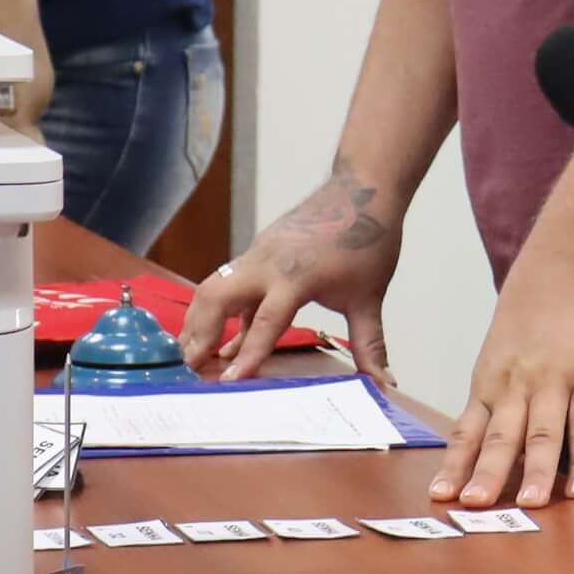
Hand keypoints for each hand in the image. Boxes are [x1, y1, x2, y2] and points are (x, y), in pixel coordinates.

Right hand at [184, 164, 404, 380]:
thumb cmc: (368, 240)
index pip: (266, 321)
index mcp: (297, 276)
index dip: (248, 353)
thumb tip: (384, 383)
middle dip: (199, 333)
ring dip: (199, 320)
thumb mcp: (369, 298)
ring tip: (191, 354)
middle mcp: (268, 263)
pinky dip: (217, 309)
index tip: (230, 380)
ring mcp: (258, 254)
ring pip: (213, 286)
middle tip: (190, 368)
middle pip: (217, 297)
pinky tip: (220, 339)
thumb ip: (370, 344)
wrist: (364, 190)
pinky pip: (227, 282)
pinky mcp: (256, 252)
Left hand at [434, 251, 573, 506]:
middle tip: (473, 506)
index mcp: (489, 381)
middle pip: (499, 436)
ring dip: (534, 472)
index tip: (440, 495)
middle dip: (485, 473)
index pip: (467, 431)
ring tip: (527, 506)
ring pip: (542, 434)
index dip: (455, 464)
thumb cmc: (531, 312)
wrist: (567, 266)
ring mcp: (555, 382)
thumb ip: (497, 394)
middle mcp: (516, 385)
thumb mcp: (500, 352)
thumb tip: (489, 440)